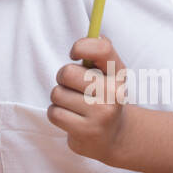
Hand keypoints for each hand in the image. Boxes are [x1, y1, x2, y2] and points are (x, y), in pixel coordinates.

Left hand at [48, 35, 131, 163]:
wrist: (115, 136)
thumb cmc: (104, 97)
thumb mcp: (108, 74)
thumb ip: (99, 52)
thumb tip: (91, 36)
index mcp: (118, 74)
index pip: (102, 48)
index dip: (82, 46)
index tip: (73, 54)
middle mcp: (114, 93)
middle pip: (67, 73)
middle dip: (62, 79)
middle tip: (73, 86)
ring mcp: (101, 114)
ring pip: (57, 94)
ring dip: (60, 99)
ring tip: (74, 105)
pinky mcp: (86, 132)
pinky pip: (54, 113)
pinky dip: (57, 114)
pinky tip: (71, 118)